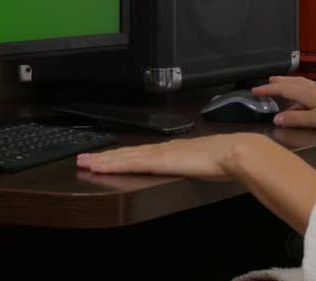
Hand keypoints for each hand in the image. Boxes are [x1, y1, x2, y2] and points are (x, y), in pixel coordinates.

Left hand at [76, 133, 260, 181]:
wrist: (233, 153)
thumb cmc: (225, 159)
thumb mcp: (205, 162)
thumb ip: (195, 162)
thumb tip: (198, 164)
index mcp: (172, 150)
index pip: (139, 153)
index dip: (120, 156)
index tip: (104, 158)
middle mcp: (161, 149)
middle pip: (126, 153)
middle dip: (103, 156)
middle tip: (82, 159)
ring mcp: (159, 154)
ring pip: (124, 157)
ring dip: (103, 160)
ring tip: (84, 162)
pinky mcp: (159, 161)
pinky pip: (130, 163)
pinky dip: (113, 164)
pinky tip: (101, 166)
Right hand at [252, 76, 315, 130]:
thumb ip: (296, 119)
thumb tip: (275, 119)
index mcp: (307, 93)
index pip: (283, 89)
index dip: (268, 90)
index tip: (254, 90)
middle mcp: (313, 87)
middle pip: (291, 82)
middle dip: (277, 82)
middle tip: (265, 82)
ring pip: (301, 82)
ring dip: (288, 82)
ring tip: (281, 83)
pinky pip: (309, 86)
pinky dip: (300, 86)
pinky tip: (304, 93)